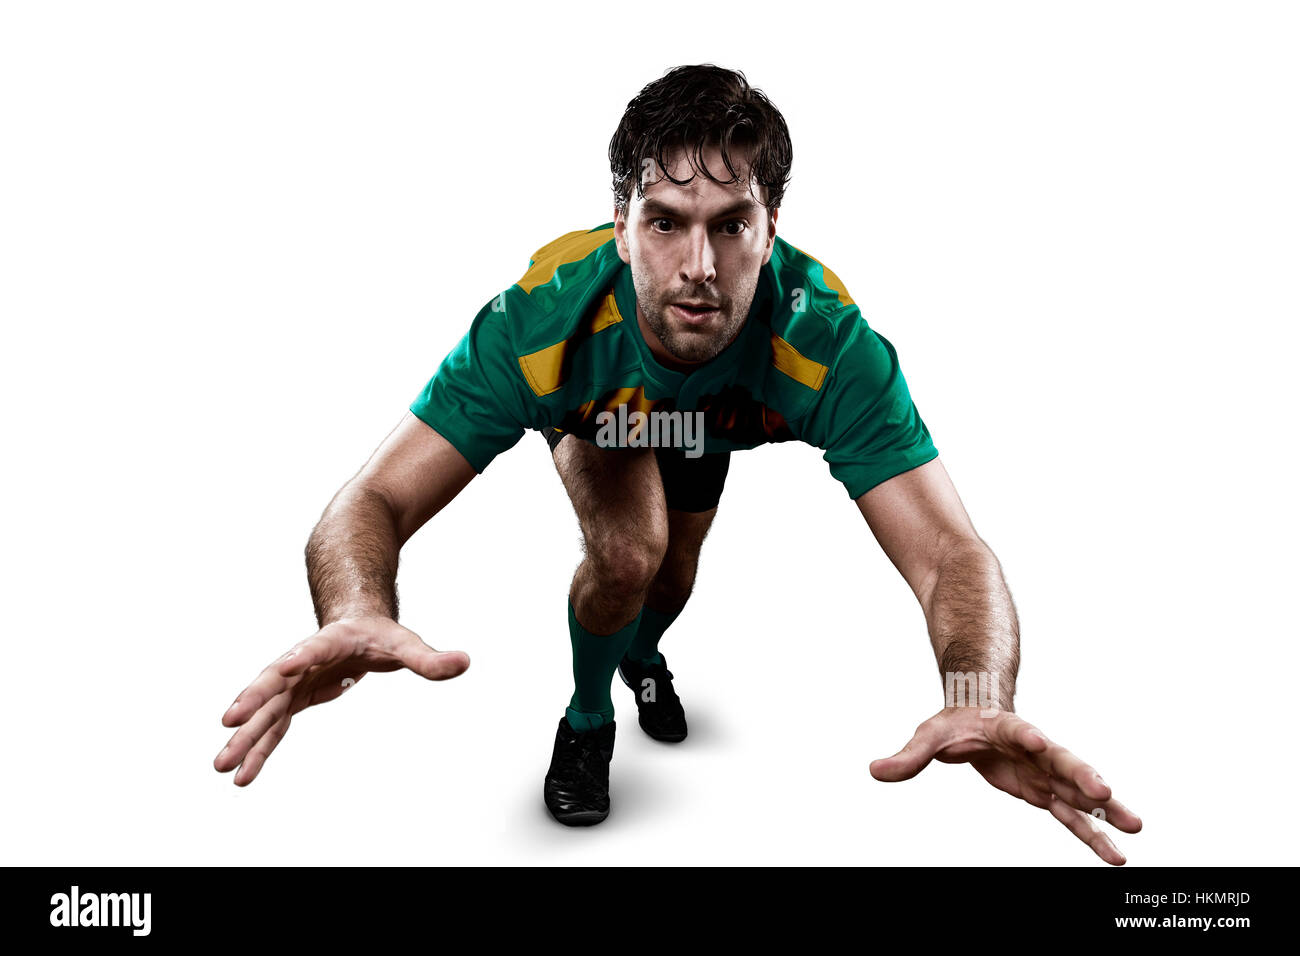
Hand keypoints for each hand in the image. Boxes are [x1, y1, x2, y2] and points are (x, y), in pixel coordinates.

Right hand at [213, 616, 468, 785]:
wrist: (355, 625)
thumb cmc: (379, 633)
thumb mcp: (406, 643)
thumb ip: (429, 657)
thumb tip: (464, 662)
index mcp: (329, 641)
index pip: (312, 647)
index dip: (298, 657)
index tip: (281, 667)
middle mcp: (301, 661)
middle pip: (274, 682)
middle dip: (252, 703)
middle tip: (228, 724)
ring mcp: (292, 683)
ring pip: (266, 711)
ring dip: (245, 738)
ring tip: (221, 767)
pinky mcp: (293, 700)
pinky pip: (274, 728)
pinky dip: (259, 749)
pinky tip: (242, 775)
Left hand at [870, 708, 1141, 864]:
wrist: (978, 718)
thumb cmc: (955, 726)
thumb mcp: (928, 736)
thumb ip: (908, 756)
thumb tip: (874, 771)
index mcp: (1007, 728)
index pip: (1018, 730)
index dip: (1028, 735)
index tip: (1040, 741)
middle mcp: (1036, 749)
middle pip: (1062, 759)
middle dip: (1082, 775)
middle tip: (1104, 790)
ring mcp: (1046, 772)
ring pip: (1079, 791)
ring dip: (1105, 810)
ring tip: (1135, 829)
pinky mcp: (1047, 793)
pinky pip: (1074, 815)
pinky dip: (1094, 832)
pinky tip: (1115, 853)